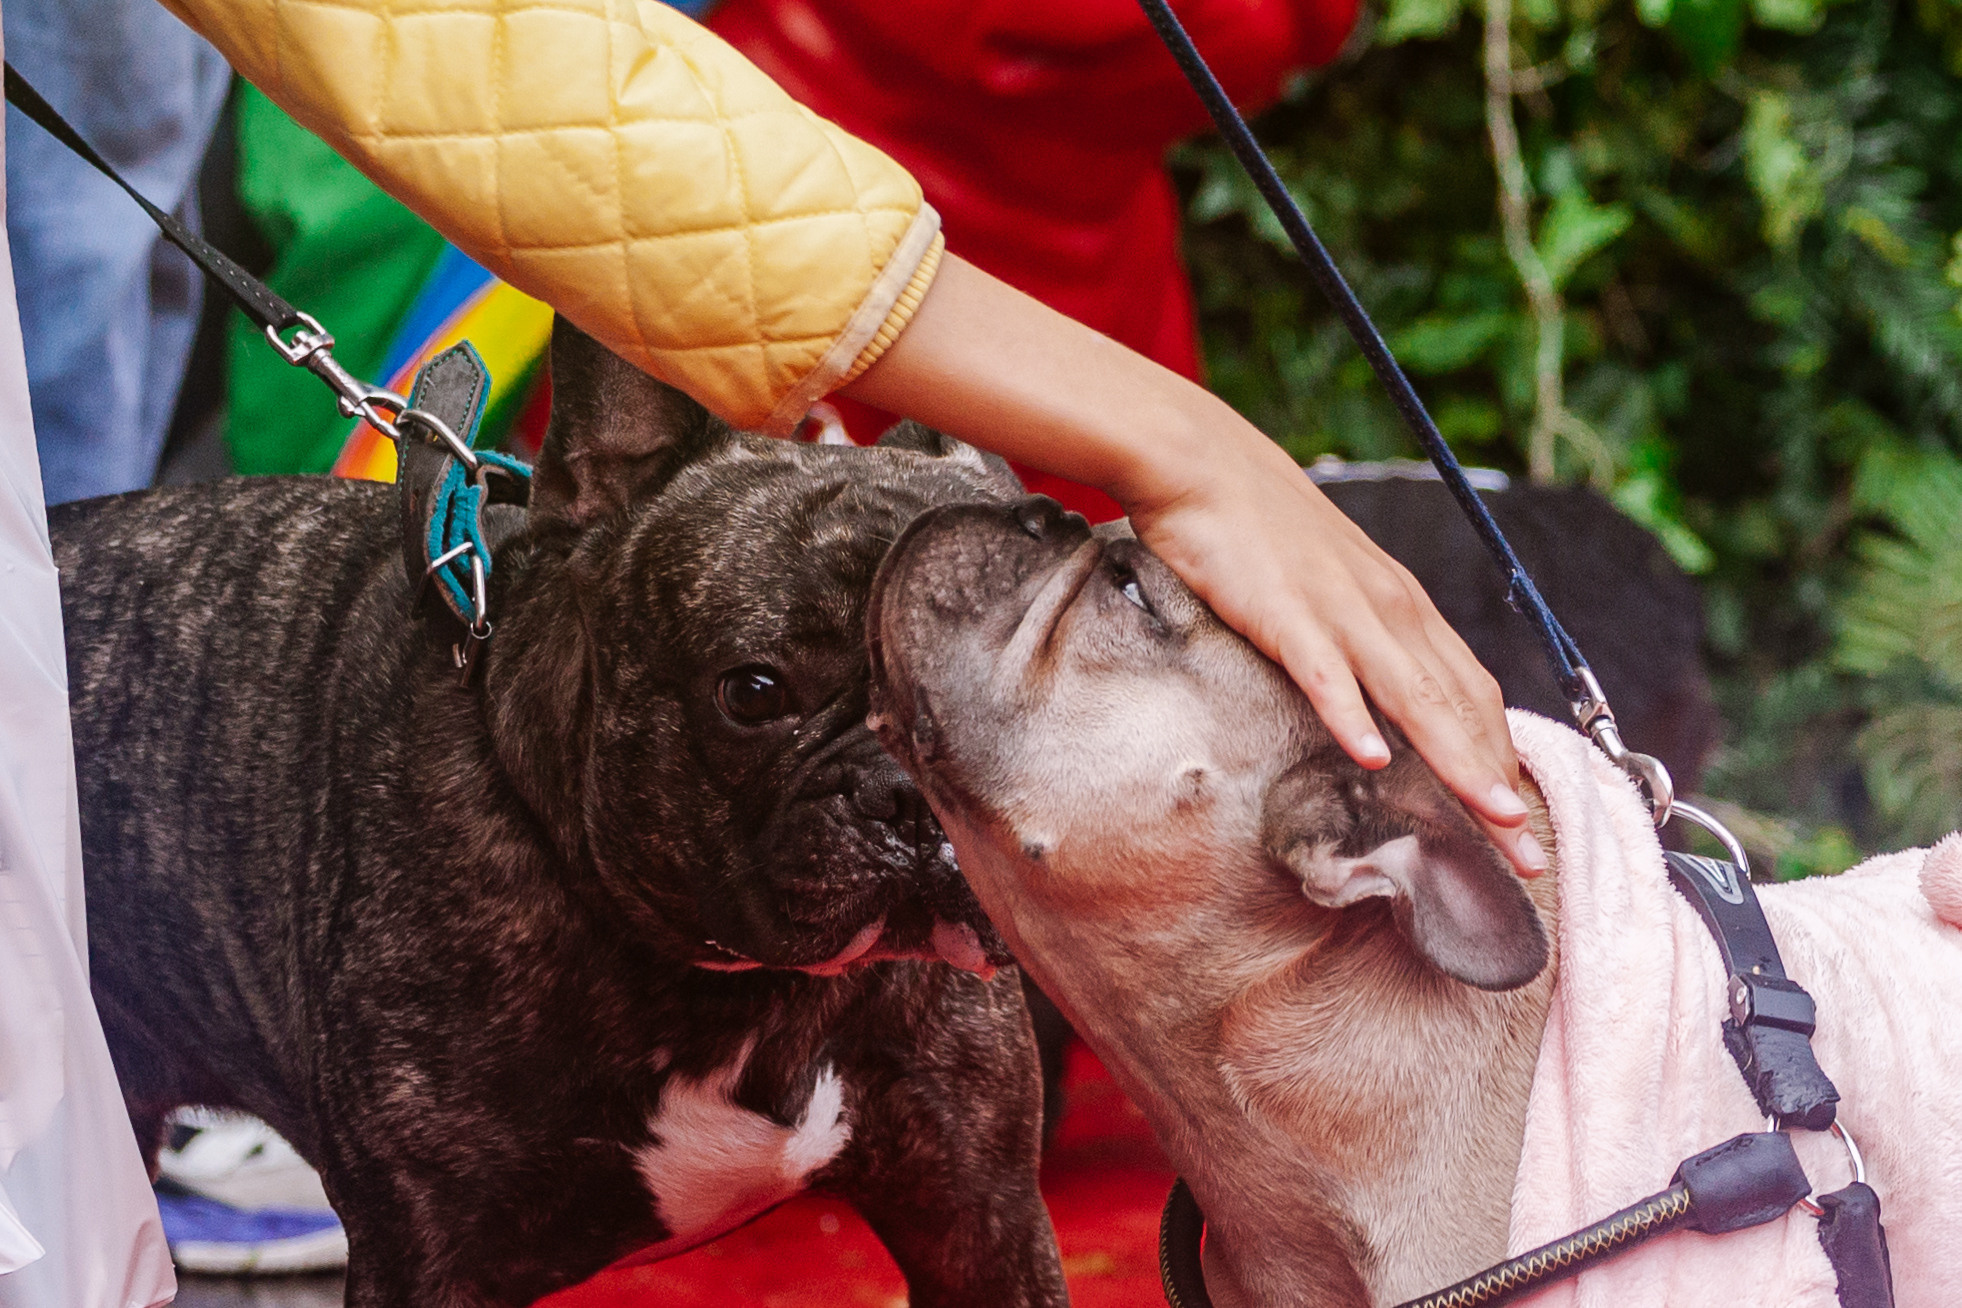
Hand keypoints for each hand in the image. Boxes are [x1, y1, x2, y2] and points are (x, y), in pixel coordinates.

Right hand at [845, 255, 1543, 874]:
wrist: (1200, 461)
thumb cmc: (1260, 526)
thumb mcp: (1333, 581)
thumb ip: (1365, 634)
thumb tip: (1382, 699)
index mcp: (1403, 605)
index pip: (1474, 691)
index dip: (1504, 757)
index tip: (1524, 819)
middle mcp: (1389, 609)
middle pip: (1462, 706)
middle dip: (1500, 783)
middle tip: (1530, 853)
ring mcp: (1340, 609)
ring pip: (1416, 695)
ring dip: (1458, 761)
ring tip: (1491, 818)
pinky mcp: (1284, 611)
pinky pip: (1326, 671)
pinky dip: (1352, 714)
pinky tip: (1372, 757)